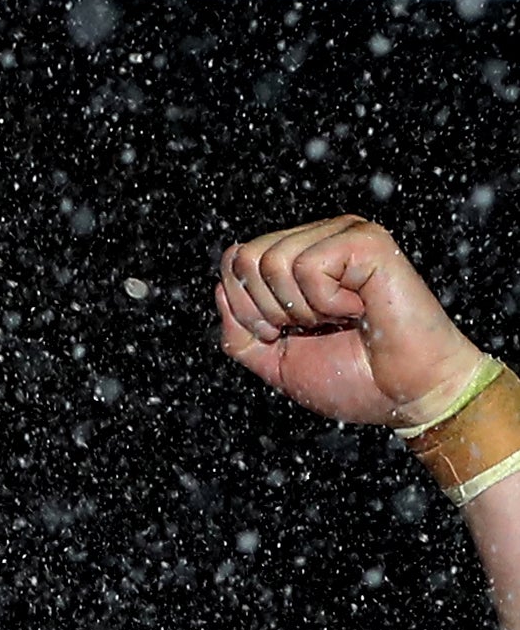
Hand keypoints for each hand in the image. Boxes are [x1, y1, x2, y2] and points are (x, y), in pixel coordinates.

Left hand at [217, 215, 485, 426]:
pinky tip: (359, 308)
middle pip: (245, 257)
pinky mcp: (366, 241)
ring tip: (340, 318)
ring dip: (301, 309)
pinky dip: (326, 302)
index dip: (244, 308)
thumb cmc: (351, 378)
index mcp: (298, 261)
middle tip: (312, 328)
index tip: (282, 335)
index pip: (235, 260)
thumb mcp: (275, 361)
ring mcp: (344, 235)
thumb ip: (239, 330)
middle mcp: (320, 239)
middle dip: (267, 310)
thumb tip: (222, 286)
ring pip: (273, 260)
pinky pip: (308, 266)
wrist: (406, 395)